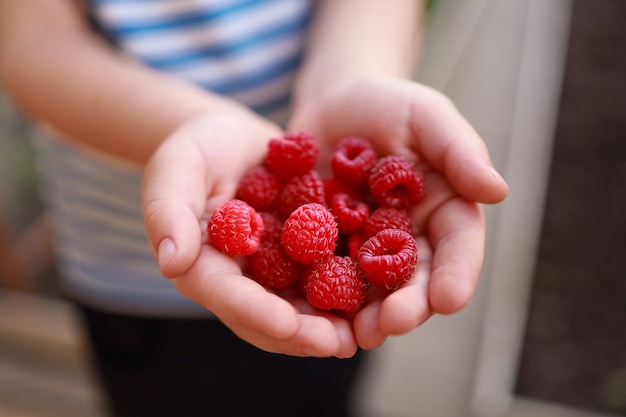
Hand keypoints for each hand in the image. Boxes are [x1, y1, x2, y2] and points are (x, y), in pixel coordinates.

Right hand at [142, 109, 358, 357]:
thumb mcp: (177, 166)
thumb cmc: (198, 146)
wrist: (235, 136)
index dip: (255, 313)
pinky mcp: (303, 253)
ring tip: (364, 332)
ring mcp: (274, 268)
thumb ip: (168, 209)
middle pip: (268, 315)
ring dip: (330, 322)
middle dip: (302, 333)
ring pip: (300, 304)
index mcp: (204, 264)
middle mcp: (241, 276)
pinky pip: (325, 275)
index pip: (226, 296)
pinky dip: (348, 288)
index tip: (286, 325)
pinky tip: (377, 294)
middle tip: (338, 344)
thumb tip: (170, 263)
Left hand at [288, 76, 509, 348]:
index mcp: (442, 208)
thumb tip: (498, 191)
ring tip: (355, 335)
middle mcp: (408, 236)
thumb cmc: (387, 103)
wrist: (333, 103)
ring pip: (369, 288)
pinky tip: (310, 313)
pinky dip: (320, 295)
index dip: (455, 274)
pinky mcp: (324, 246)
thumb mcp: (426, 116)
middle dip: (407, 305)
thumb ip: (460, 150)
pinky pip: (322, 273)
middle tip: (392, 325)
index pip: (456, 246)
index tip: (449, 299)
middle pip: (413, 278)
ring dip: (364, 314)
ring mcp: (364, 245)